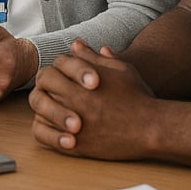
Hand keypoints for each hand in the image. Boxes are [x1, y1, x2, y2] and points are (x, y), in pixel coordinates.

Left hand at [29, 40, 155, 157]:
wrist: (151, 128)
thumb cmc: (137, 96)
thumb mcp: (119, 69)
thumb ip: (93, 57)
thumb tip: (75, 44)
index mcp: (81, 80)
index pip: (52, 69)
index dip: (59, 71)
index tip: (70, 78)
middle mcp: (73, 100)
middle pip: (41, 88)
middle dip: (47, 88)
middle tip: (58, 93)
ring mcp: (71, 123)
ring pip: (39, 112)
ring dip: (45, 109)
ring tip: (59, 109)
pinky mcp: (74, 145)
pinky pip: (43, 136)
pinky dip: (45, 131)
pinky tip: (58, 128)